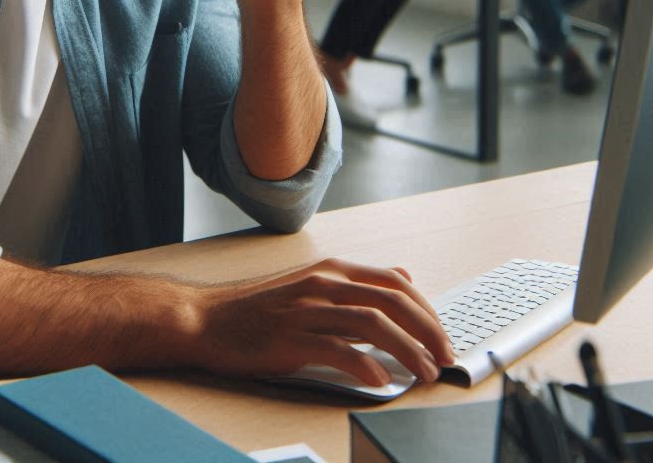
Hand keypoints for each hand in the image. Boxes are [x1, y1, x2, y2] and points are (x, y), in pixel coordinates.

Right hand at [189, 258, 455, 386]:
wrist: (208, 319)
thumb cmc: (259, 309)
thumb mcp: (312, 284)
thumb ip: (356, 284)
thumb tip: (403, 277)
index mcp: (332, 271)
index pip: (395, 284)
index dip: (426, 311)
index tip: (442, 337)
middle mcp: (324, 284)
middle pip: (391, 301)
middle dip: (427, 331)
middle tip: (444, 358)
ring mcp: (307, 310)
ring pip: (372, 324)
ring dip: (407, 350)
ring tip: (424, 373)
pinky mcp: (290, 338)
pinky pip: (337, 349)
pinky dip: (365, 365)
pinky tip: (380, 380)